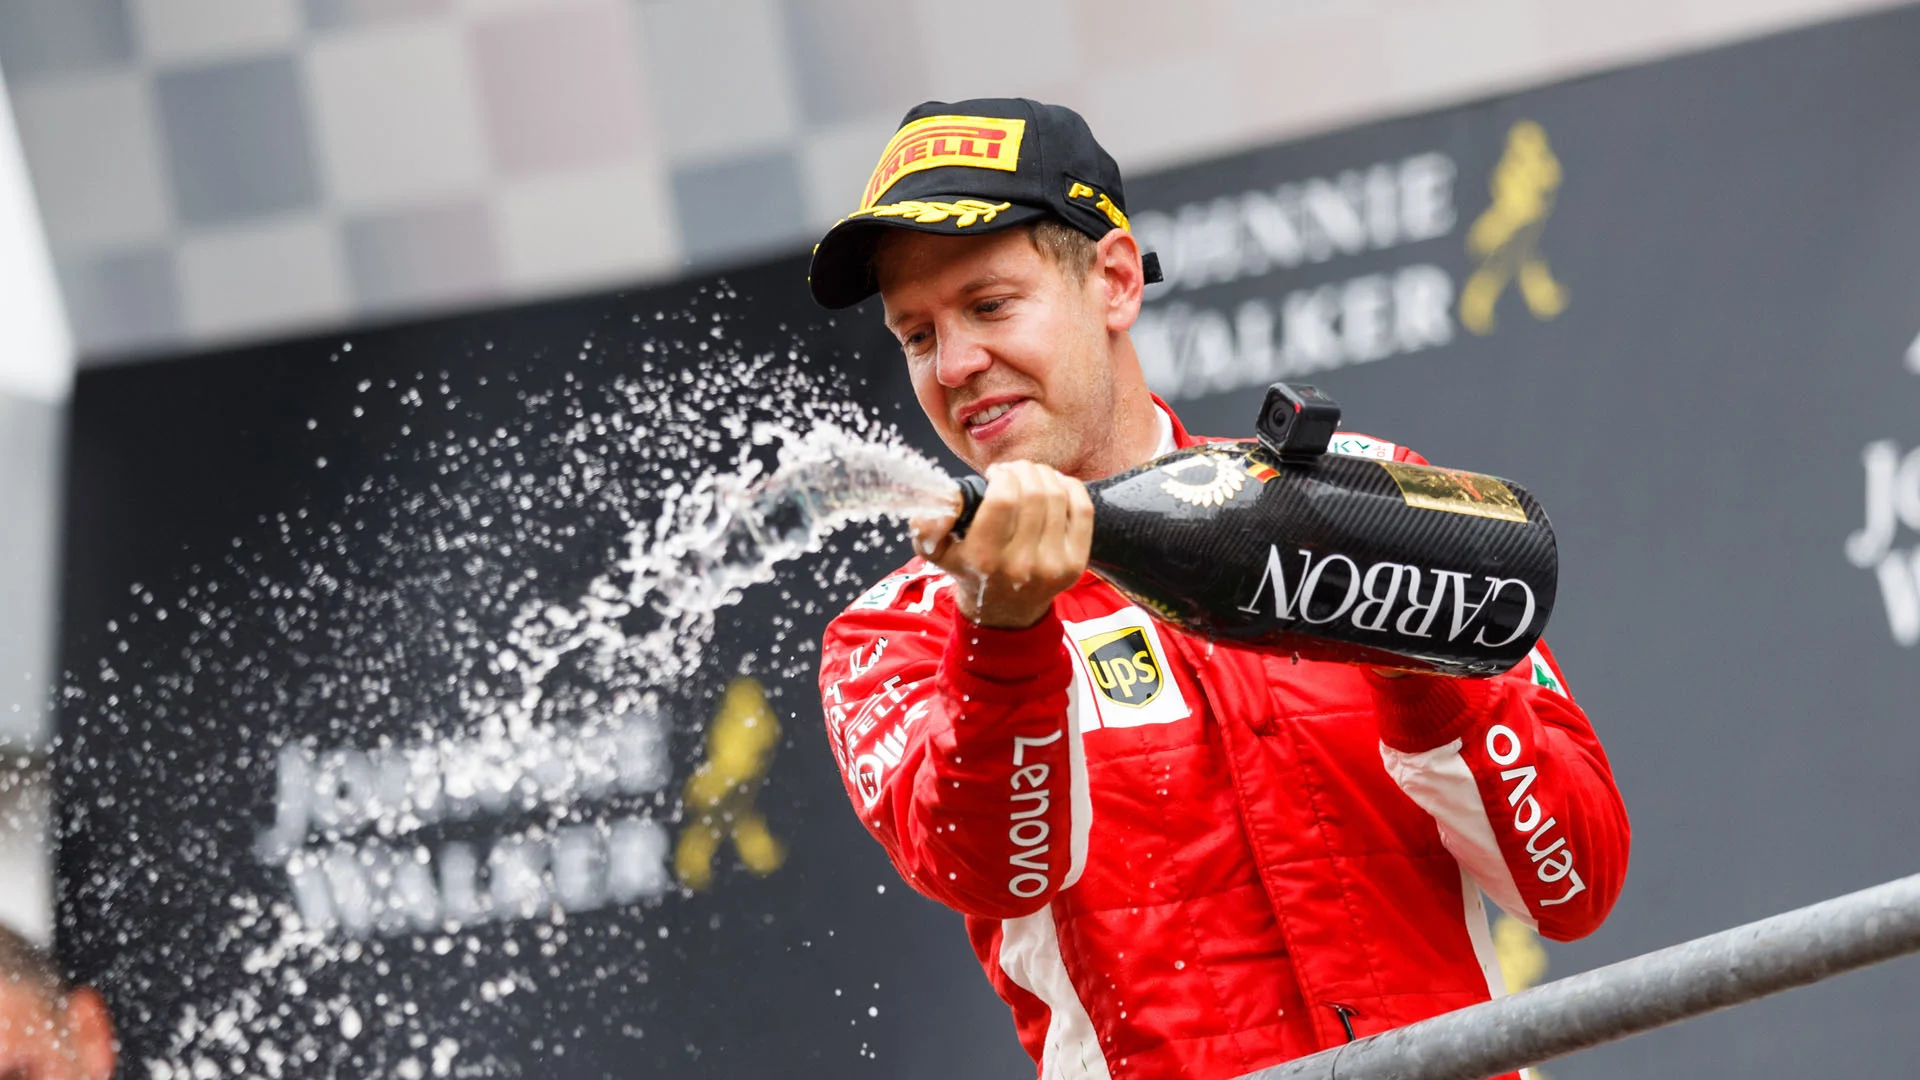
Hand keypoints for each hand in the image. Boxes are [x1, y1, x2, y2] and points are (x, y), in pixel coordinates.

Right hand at [908, 461, 1093, 628]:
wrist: (1004, 610)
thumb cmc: (971, 570)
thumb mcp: (937, 551)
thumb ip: (927, 525)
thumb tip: (938, 501)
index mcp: (984, 558)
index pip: (1004, 499)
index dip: (1002, 475)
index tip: (995, 474)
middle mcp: (1021, 565)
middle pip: (1034, 493)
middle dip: (1023, 470)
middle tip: (1014, 472)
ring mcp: (1053, 565)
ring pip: (1058, 496)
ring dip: (1044, 475)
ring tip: (1031, 477)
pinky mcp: (1076, 563)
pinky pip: (1082, 509)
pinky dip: (1070, 487)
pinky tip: (1055, 485)